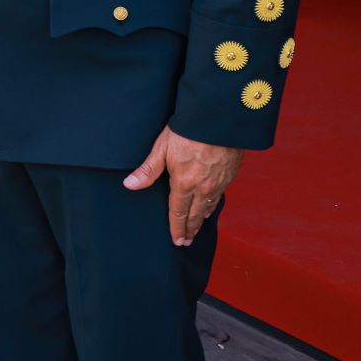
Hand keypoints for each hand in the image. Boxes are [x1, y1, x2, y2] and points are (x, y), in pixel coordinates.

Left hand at [123, 126, 243, 245]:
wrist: (219, 119)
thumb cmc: (188, 130)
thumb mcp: (162, 148)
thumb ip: (148, 170)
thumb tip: (130, 184)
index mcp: (185, 183)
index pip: (178, 213)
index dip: (177, 228)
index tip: (177, 240)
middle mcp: (203, 187)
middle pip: (195, 214)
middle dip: (190, 229)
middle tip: (186, 241)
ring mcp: (219, 182)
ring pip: (209, 207)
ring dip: (202, 219)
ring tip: (197, 227)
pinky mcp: (229, 174)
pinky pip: (220, 195)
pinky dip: (213, 204)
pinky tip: (211, 205)